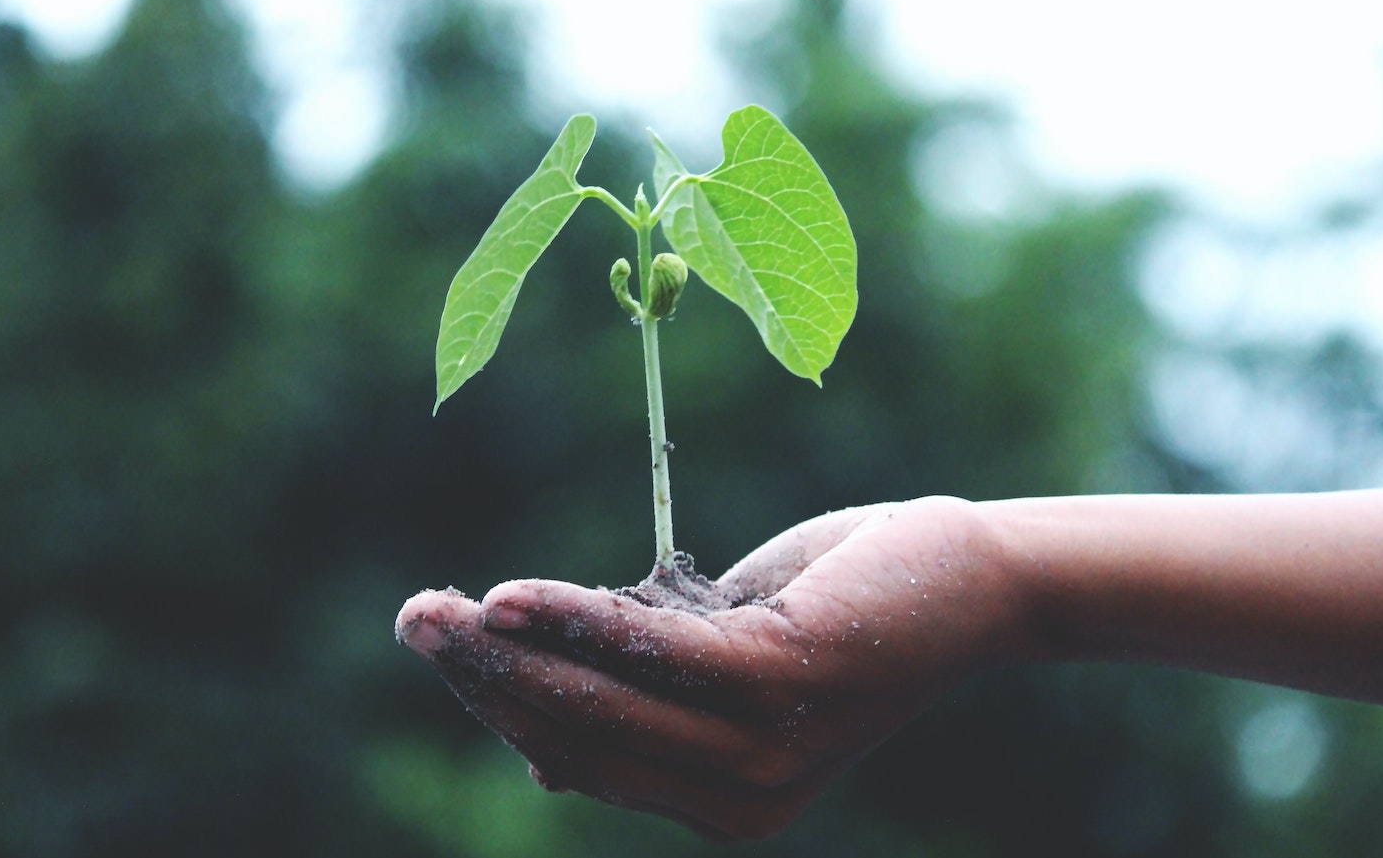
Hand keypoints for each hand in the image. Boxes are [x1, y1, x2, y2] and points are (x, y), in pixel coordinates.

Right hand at [395, 496, 1029, 838]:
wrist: (970, 580)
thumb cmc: (842, 607)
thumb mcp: (729, 660)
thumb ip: (648, 698)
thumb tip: (540, 752)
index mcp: (722, 802)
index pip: (583, 759)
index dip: (504, 706)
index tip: (447, 647)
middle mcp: (739, 799)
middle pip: (578, 737)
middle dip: (484, 681)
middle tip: (413, 620)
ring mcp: (763, 750)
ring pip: (601, 702)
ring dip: (508, 653)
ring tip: (436, 611)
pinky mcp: (782, 684)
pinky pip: (651, 652)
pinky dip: (575, 621)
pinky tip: (511, 598)